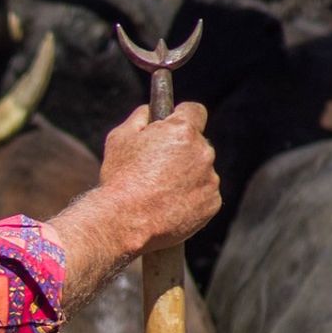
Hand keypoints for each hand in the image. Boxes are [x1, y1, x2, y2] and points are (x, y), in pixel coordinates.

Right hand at [98, 101, 218, 252]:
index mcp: (183, 130)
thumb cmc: (119, 178)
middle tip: (156, 167)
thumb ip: (140, 118)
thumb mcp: (120, 138)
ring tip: (159, 192)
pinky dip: (191, 199)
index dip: (181, 116)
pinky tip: (168, 206)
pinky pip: (204, 195)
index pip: (194, 111)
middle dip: (181, 151)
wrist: (124, 221)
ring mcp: (210, 180)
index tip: (172, 125)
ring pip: (201, 171)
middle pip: (197, 144)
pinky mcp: (211, 204)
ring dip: (187, 177)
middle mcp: (203, 152)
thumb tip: (150, 112)